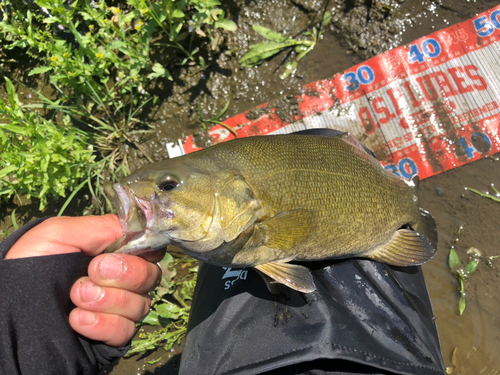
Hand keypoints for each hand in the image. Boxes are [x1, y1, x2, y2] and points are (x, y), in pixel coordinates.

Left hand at [6, 215, 164, 346]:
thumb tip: (140, 228)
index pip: (150, 248)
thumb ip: (102, 226)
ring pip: (140, 304)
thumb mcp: (59, 233)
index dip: (143, 250)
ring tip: (75, 299)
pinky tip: (77, 320)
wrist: (7, 312)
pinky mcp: (112, 334)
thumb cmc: (28, 266)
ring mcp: (118, 308)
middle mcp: (121, 280)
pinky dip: (103, 324)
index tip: (118, 252)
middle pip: (150, 275)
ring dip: (107, 301)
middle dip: (123, 274)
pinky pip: (126, 329)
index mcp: (113, 252)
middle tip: (89, 274)